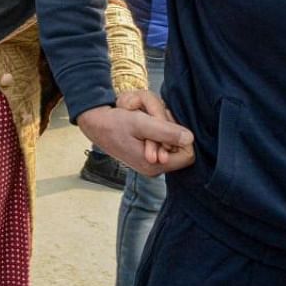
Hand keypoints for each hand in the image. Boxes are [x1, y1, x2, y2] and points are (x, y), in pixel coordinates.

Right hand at [77, 105, 193, 176]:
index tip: (165, 123)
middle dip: (171, 129)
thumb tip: (190, 138)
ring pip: (172, 142)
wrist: (96, 124)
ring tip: (145, 118)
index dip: (182, 137)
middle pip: (180, 147)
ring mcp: (152, 162)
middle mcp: (154, 167)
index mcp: (154, 164)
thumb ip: (165, 132)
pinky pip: (164, 141)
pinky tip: (145, 123)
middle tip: (152, 117)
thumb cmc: (114, 123)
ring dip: (163, 126)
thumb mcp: (140, 123)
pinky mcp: (148, 155)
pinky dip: (158, 129)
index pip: (188, 155)